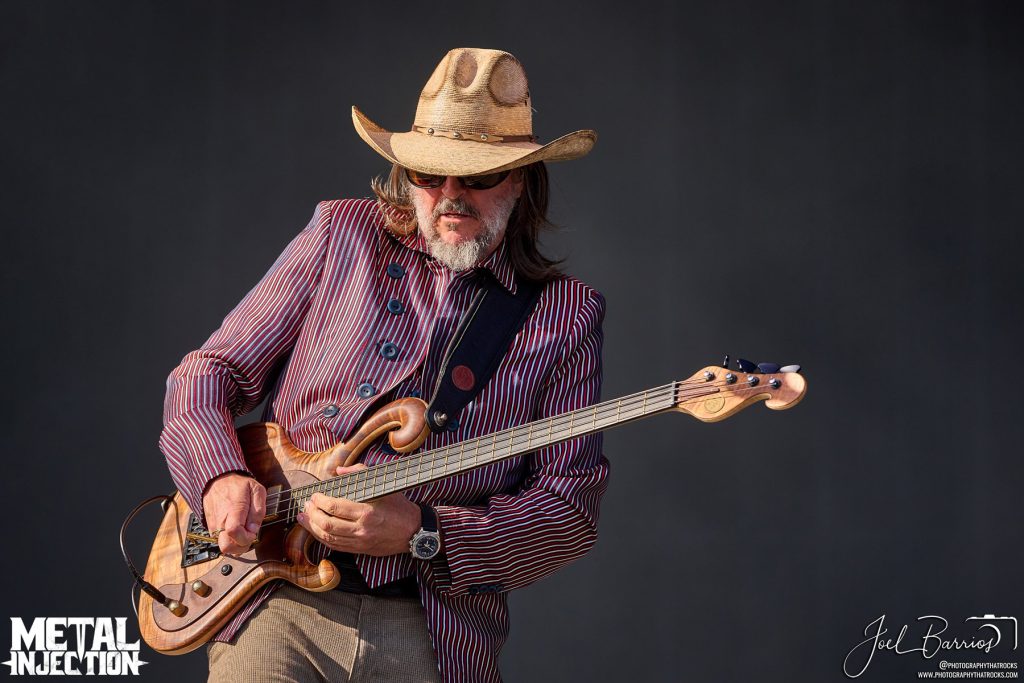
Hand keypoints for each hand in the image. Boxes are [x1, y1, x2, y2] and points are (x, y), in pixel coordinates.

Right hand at [202, 472, 266, 554]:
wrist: (216, 481)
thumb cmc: (238, 485)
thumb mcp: (256, 490)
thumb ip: (258, 510)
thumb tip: (254, 529)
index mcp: (233, 509)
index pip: (234, 532)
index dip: (246, 538)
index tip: (253, 532)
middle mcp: (220, 520)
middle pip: (226, 547)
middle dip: (241, 547)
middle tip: (248, 536)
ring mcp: (214, 526)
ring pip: (223, 547)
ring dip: (236, 545)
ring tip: (243, 532)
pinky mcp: (211, 528)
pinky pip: (220, 541)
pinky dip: (230, 540)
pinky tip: (237, 530)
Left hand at [297, 464, 420, 555]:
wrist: (414, 531)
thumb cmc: (400, 507)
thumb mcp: (383, 485)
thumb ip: (360, 473)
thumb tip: (339, 471)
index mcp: (367, 511)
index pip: (335, 507)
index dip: (320, 501)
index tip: (314, 495)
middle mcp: (362, 529)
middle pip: (327, 524)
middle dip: (312, 514)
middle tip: (306, 505)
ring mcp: (360, 542)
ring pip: (328, 538)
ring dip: (312, 528)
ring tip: (303, 518)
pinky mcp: (361, 550)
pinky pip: (336, 546)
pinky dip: (322, 538)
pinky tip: (315, 531)